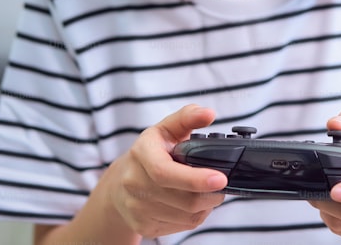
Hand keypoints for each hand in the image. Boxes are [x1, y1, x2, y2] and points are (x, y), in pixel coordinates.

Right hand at [104, 104, 227, 237]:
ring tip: (207, 191)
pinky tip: (194, 202)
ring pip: (187, 215)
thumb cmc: (150, 153)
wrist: (119, 185)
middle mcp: (134, 183)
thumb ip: (188, 117)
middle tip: (221, 183)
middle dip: (211, 194)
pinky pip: (183, 226)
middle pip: (184, 199)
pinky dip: (196, 215)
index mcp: (141, 154)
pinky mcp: (145, 226)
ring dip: (206, 205)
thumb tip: (208, 113)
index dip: (195, 179)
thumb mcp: (165, 129)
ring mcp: (137, 208)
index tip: (221, 179)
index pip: (165, 172)